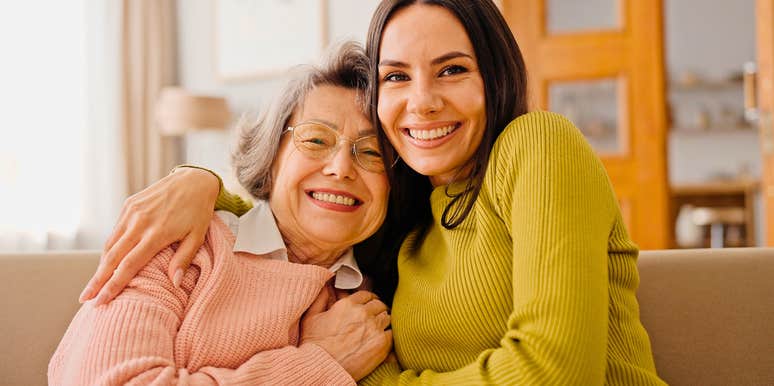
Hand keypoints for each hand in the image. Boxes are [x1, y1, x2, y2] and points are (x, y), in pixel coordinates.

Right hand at [79, 167, 219, 304]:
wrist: (194, 180)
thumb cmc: (198, 212)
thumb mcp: (197, 236)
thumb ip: (184, 259)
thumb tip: (174, 283)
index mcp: (157, 233)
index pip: (129, 265)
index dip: (113, 285)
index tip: (101, 301)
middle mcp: (140, 223)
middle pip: (112, 257)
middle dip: (97, 280)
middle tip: (85, 299)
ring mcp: (132, 212)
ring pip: (110, 244)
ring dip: (100, 265)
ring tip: (92, 285)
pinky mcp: (129, 204)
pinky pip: (115, 231)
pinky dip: (109, 248)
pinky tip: (106, 262)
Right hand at [301, 290, 392, 380]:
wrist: (323, 367)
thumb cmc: (315, 345)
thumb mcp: (311, 317)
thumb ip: (321, 297)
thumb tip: (327, 284)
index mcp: (348, 305)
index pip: (366, 295)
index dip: (368, 299)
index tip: (368, 304)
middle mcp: (363, 313)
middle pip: (379, 304)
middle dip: (377, 309)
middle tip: (375, 316)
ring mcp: (374, 328)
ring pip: (387, 317)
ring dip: (383, 321)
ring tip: (378, 327)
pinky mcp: (382, 343)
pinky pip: (392, 332)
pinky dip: (388, 334)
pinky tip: (381, 338)